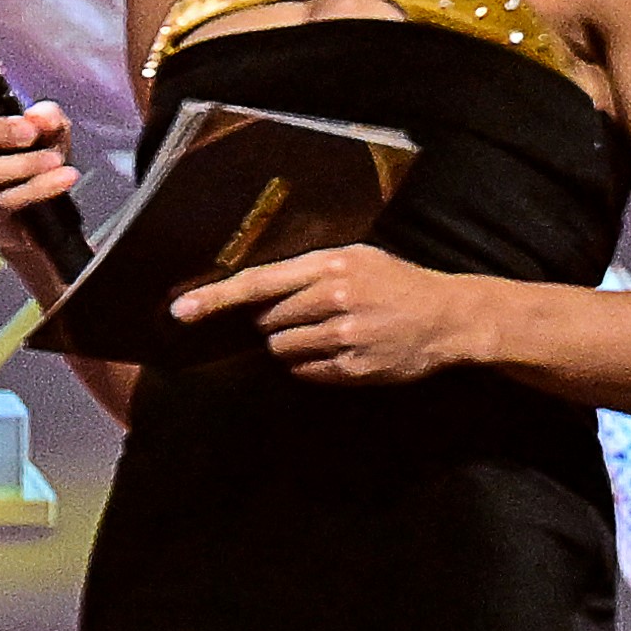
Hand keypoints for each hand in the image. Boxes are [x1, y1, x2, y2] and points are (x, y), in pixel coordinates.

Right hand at [0, 78, 85, 272]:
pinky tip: (65, 177)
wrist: (45, 214)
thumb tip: (40, 117)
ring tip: (53, 159)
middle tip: (29, 133)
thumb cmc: (38, 154)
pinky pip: (4, 200)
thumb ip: (47, 116)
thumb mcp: (50, 129)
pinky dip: (39, 187)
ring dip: (17, 163)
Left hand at [172, 243, 487, 384]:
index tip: (182, 310)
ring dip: (290, 345)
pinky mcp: (353, 368)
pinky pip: (307, 372)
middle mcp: (334, 299)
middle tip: (302, 315)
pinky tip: (337, 351)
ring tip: (324, 332)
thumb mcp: (356, 258)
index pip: (258, 282)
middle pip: (267, 321)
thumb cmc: (397, 281)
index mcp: (330, 265)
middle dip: (272, 322)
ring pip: (283, 350)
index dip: (216, 298)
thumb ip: (309, 269)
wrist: (448, 317)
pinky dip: (310, 365)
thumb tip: (258, 287)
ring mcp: (344, 337)